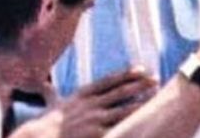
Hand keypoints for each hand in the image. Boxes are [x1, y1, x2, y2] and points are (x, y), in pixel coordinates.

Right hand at [18, 68, 158, 137]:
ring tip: (156, 98)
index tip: (141, 69)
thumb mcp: (50, 105)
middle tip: (155, 79)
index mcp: (82, 94)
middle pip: (121, 92)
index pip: (109, 81)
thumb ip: (50, 93)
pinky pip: (120, 130)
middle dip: (139, 85)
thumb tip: (43, 84)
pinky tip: (145, 124)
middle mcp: (91, 104)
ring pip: (124, 109)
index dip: (126, 74)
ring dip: (141, 103)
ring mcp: (95, 120)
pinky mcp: (98, 135)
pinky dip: (133, 126)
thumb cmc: (45, 124)